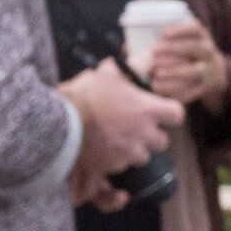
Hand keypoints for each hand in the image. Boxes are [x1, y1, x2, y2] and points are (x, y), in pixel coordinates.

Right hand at [64, 59, 184, 199]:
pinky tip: (99, 161)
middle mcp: (142, 135)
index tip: (161, 111)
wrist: (54, 122)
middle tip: (135, 128)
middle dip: (151, 137)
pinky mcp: (106, 169)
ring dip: (132, 152)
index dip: (170, 113)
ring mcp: (125, 155)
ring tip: (115, 142)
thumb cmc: (83, 95)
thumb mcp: (108, 73)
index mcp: (147, 111)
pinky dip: (109, 170)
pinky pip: (116, 174)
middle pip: (162, 142)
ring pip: (140, 158)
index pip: (176, 115)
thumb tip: (149, 57)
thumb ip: (133, 66)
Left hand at [144, 17, 227, 108]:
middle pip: (196, 48)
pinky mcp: (204, 87)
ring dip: (175, 71)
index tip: (164, 33)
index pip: (195, 28)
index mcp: (201, 37)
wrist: (212, 74)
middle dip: (174, 49)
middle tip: (153, 52)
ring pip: (195, 71)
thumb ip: (156, 44)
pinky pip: (193, 90)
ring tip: (157, 74)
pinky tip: (160, 90)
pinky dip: (177, 91)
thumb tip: (126, 48)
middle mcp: (208, 52)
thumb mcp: (180, 44)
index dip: (181, 29)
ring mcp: (208, 70)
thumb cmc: (185, 55)